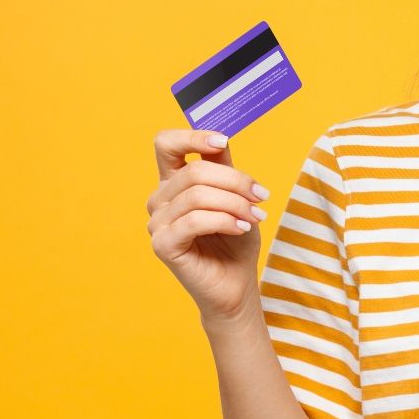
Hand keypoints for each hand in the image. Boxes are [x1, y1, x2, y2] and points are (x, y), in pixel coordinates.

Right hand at [146, 129, 270, 324]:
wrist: (236, 281)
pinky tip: (241, 228)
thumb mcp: (236, 195)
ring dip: (235, 204)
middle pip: (194, 171)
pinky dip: (225, 221)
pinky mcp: (163, 245)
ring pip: (198, 196)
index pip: (166, 144)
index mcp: (174, 182)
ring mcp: (157, 223)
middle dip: (236, 181)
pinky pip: (195, 220)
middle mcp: (160, 200)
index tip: (223, 142)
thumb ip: (223, 167)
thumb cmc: (235, 237)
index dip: (192, 137)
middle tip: (261, 196)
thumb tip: (221, 138)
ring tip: (255, 217)